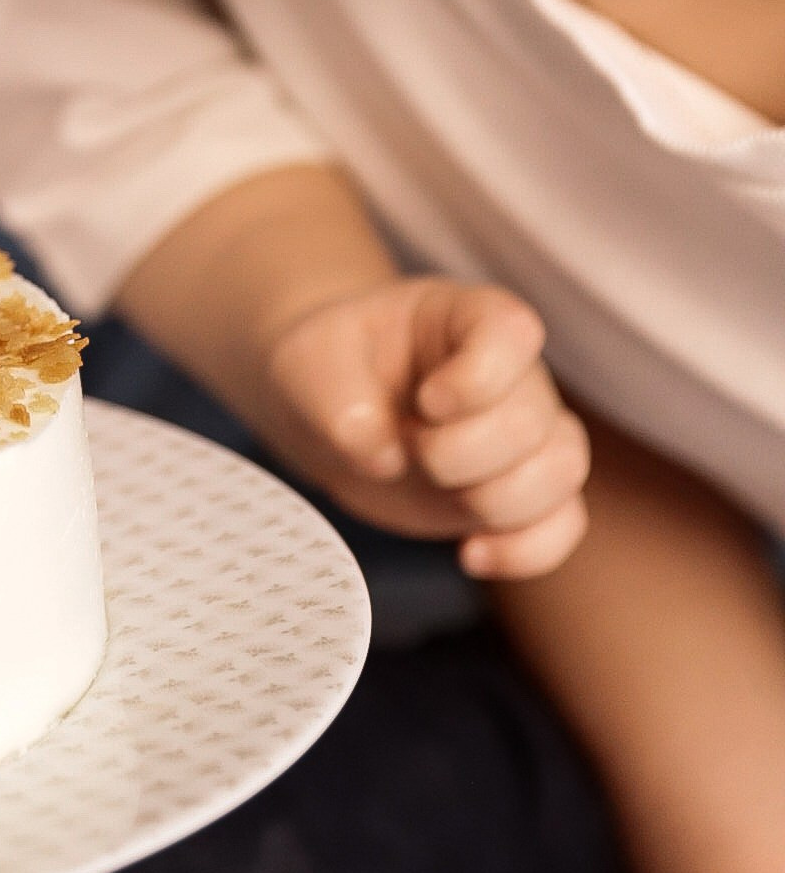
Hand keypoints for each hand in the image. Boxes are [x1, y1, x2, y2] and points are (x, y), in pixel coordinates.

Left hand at [267, 279, 588, 577]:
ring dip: (499, 502)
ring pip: (562, 471)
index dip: (479, 376)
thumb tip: (382, 456)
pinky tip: (471, 554)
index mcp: (464, 317)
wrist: (331, 412)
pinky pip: (564, 524)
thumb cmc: (328, 369)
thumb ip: (337, 399)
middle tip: (410, 450)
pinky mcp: (518, 493)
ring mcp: (522, 435)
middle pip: (533, 419)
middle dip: (464, 454)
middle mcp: (510, 373)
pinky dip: (528, 551)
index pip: (512, 331)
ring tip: (438, 492)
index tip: (426, 403)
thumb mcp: (307, 360)